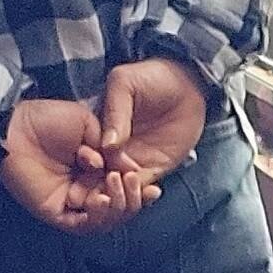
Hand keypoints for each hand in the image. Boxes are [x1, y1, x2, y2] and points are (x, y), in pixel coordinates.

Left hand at [0, 97, 151, 232]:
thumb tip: (131, 169)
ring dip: (118, 206)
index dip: (140, 192)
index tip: (155, 187)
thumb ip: (112, 148)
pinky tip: (101, 198)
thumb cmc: (48, 118)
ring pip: (105, 220)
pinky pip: (84, 225)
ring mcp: (71, 204)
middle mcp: (85, 190)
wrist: (17, 122)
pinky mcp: (56, 213)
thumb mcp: (89, 126)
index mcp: (94, 171)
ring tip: (115, 182)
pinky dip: (98, 216)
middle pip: (119, 210)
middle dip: (132, 200)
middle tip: (130, 180)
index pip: (123, 191)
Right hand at [94, 55, 211, 197]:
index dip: (86, 169)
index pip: (87, 157)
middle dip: (101, 191)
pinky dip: (142, 194)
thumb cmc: (151, 76)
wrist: (186, 83)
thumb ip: (116, 112)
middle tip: (107, 194)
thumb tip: (107, 145)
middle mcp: (112, 150)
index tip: (90, 175)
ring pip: (121, 189)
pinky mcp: (155, 168)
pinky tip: (145, 192)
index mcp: (98, 131)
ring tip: (128, 189)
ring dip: (122, 196)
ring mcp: (133, 161)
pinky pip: (144, 188)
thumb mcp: (125, 84)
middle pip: (100, 179)